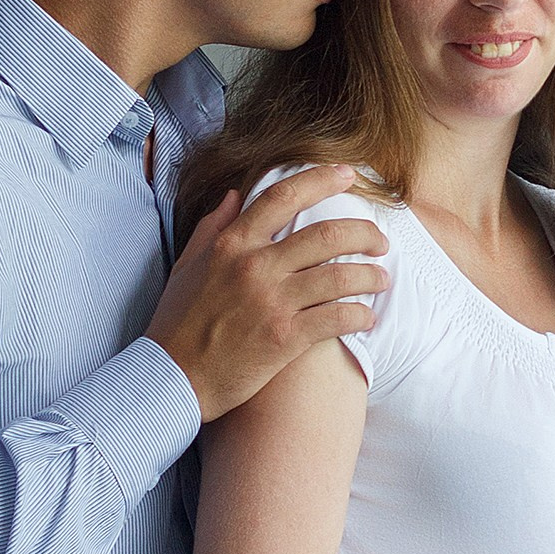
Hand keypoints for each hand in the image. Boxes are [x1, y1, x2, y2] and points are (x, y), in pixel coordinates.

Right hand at [148, 168, 389, 422]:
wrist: (172, 378)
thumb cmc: (177, 324)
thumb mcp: (187, 266)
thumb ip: (212, 227)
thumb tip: (233, 194)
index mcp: (232, 244)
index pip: (284, 196)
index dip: (322, 180)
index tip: (349, 175)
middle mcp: (255, 266)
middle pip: (326, 234)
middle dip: (364, 233)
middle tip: (379, 240)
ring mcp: (272, 302)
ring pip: (340, 276)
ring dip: (371, 276)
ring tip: (382, 279)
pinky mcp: (285, 338)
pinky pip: (337, 318)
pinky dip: (360, 316)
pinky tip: (367, 318)